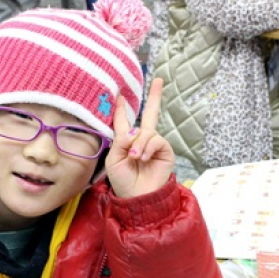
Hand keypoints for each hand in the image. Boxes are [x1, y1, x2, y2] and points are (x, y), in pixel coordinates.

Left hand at [105, 78, 174, 197]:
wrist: (138, 197)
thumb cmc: (123, 181)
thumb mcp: (113, 159)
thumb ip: (121, 141)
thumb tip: (136, 131)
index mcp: (126, 142)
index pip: (124, 121)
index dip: (122, 109)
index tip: (121, 95)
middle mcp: (141, 140)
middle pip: (149, 114)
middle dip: (154, 97)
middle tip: (158, 80)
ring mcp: (154, 145)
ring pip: (147, 131)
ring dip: (139, 144)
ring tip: (136, 158)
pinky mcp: (165, 151)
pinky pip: (156, 139)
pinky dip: (148, 148)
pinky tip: (144, 158)